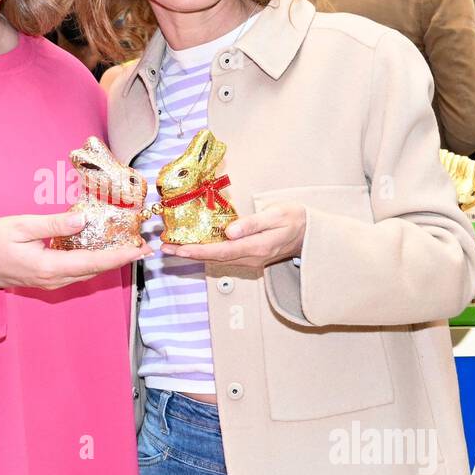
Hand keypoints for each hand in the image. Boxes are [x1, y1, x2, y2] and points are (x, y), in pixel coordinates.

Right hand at [0, 211, 149, 289]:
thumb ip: (53, 224)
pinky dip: (93, 262)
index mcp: (50, 266)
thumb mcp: (21, 226)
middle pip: (96, 270)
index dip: (121, 256)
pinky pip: (77, 272)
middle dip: (121, 258)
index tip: (141, 249)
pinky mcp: (47, 280)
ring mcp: (51, 283)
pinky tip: (101, 249)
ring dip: (109, 261)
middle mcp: (54, 280)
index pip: (94, 261)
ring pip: (88, 273)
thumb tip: (82, 219)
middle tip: (143, 245)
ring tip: (128, 247)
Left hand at [161, 202, 306, 267]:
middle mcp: (250, 257)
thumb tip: (229, 232)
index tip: (177, 249)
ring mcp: (250, 259)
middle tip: (165, 249)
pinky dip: (206, 251)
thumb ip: (253, 223)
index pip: (220, 251)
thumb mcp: (276, 215)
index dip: (196, 251)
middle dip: (188, 254)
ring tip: (173, 247)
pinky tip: (194, 245)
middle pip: (214, 258)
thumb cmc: (294, 219)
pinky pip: (223, 256)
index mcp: (256, 247)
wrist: (309, 232)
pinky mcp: (249, 255)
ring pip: (217, 259)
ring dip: (194, 253)